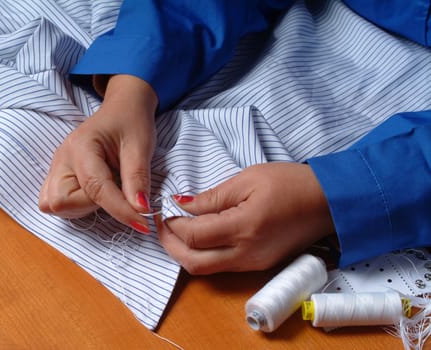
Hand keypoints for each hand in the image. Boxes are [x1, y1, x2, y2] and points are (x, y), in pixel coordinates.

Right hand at [39, 75, 157, 233]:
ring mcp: (57, 167)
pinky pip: (55, 202)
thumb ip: (138, 179)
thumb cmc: (132, 122)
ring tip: (107, 189)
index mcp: (81, 146)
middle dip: (91, 207)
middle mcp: (62, 158)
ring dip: (83, 207)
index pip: (96, 189)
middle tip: (116, 193)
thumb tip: (141, 211)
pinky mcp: (58, 175)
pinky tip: (94, 194)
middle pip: (62, 202)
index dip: (120, 210)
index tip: (143, 224)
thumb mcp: (141, 147)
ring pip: (55, 205)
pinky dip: (75, 206)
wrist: (122, 108)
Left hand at [156, 162, 334, 273]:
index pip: (193, 235)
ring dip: (185, 253)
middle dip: (170, 245)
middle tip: (162, 225)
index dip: (172, 224)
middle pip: (193, 262)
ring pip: (206, 269)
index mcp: (243, 228)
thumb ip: (212, 197)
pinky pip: (221, 267)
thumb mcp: (247, 180)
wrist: (327, 202)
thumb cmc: (290, 183)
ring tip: (176, 230)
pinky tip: (199, 237)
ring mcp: (253, 263)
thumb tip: (182, 205)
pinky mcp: (258, 265)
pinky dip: (203, 255)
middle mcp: (246, 253)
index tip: (164, 209)